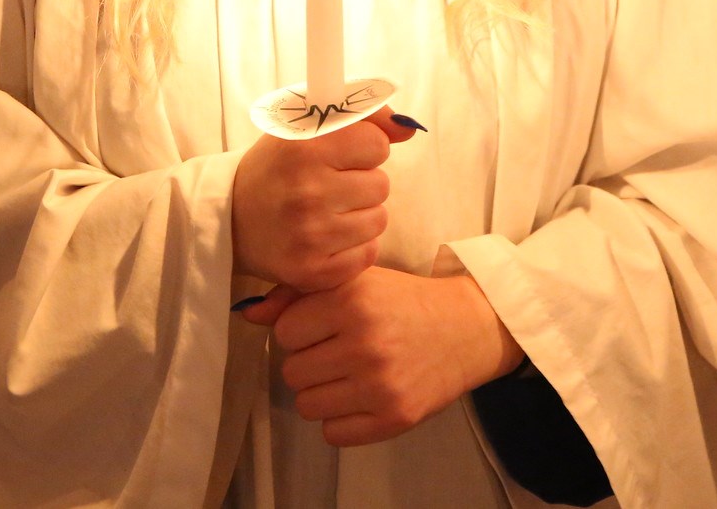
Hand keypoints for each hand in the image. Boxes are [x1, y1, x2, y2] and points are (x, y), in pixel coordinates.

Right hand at [231, 112, 417, 291]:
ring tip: (328, 212)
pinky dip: (354, 247)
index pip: (376, 144)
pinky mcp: (313, 272)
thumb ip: (362, 119)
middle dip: (362, 183)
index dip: (362, 149)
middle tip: (330, 187)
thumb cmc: (275, 169)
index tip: (339, 156)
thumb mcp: (306, 129)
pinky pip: (368, 254)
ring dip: (361, 215)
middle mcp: (307, 192)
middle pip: (381, 184)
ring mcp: (310, 236)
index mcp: (304, 149)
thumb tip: (408, 128)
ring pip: (378, 220)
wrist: (228, 220)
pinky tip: (328, 237)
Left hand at [251, 268, 522, 445]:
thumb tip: (249, 313)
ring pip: (307, 405)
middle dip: (310, 362)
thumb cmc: (404, 302)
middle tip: (338, 351)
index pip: (285, 331)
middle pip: (291, 372)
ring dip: (322, 392)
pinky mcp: (395, 417)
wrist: (468, 328)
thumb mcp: (357, 281)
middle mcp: (365, 343)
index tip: (324, 326)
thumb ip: (299, 293)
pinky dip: (341, 420)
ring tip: (349, 374)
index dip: (301, 329)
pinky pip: (333, 434)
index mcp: (353, 300)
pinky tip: (361, 397)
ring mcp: (380, 385)